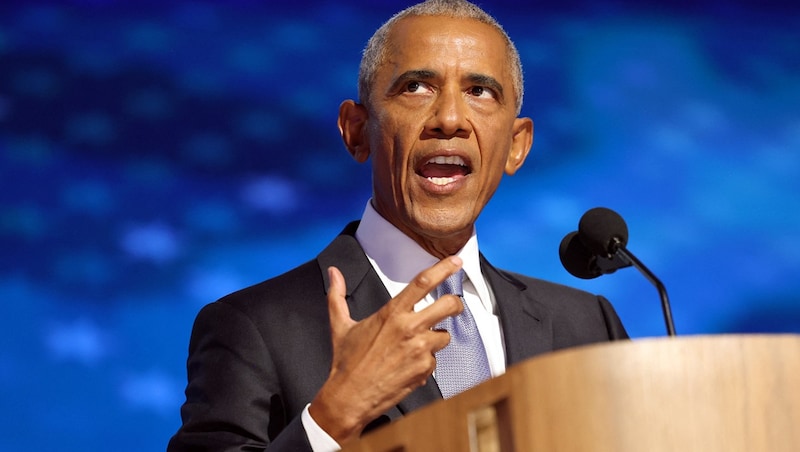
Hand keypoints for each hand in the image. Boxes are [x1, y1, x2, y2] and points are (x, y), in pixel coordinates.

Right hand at [308, 256, 464, 444]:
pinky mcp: (425, 370)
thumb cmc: (346, 362)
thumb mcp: (340, 325)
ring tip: (415, 346)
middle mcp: (409, 328)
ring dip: (436, 338)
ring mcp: (420, 350)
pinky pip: (435, 360)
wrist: (350, 397)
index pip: (423, 282)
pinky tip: (408, 365)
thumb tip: (334, 272)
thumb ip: (337, 295)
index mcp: (392, 313)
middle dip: (456, 304)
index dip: (443, 268)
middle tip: (453, 306)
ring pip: (445, 336)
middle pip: (449, 305)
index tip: (456, 261)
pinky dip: (426, 361)